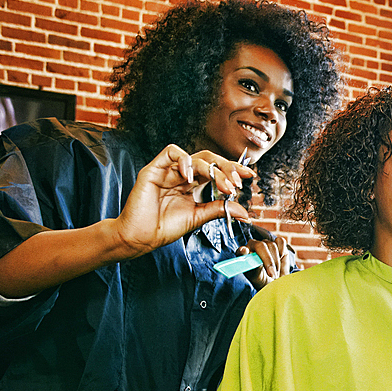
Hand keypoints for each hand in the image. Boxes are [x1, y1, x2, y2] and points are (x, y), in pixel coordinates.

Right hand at [112, 146, 256, 257]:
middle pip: (209, 160)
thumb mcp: (198, 218)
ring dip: (212, 169)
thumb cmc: (165, 227)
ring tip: (223, 186)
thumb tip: (244, 212)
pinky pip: (171, 152)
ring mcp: (169, 171)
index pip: (216, 170)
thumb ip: (218, 210)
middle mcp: (182, 175)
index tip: (250, 176)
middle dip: (227, 167)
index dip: (233, 170)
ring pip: (195, 157)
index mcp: (193, 185)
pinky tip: (191, 176)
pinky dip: (184, 160)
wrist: (141, 237)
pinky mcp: (154, 169)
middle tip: (239, 180)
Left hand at [241, 236, 296, 289]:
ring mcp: (266, 244)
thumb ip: (256, 270)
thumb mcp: (259, 278)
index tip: (245, 251)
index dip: (243, 250)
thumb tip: (256, 261)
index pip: (241, 250)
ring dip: (276, 260)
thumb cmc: (264, 280)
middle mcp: (254, 246)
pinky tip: (280, 258)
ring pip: (272, 245)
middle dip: (268, 260)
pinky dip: (282, 250)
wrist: (278, 280)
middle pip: (260, 246)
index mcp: (244, 255)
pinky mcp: (277, 243)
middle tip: (272, 274)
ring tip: (275, 272)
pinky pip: (280, 242)